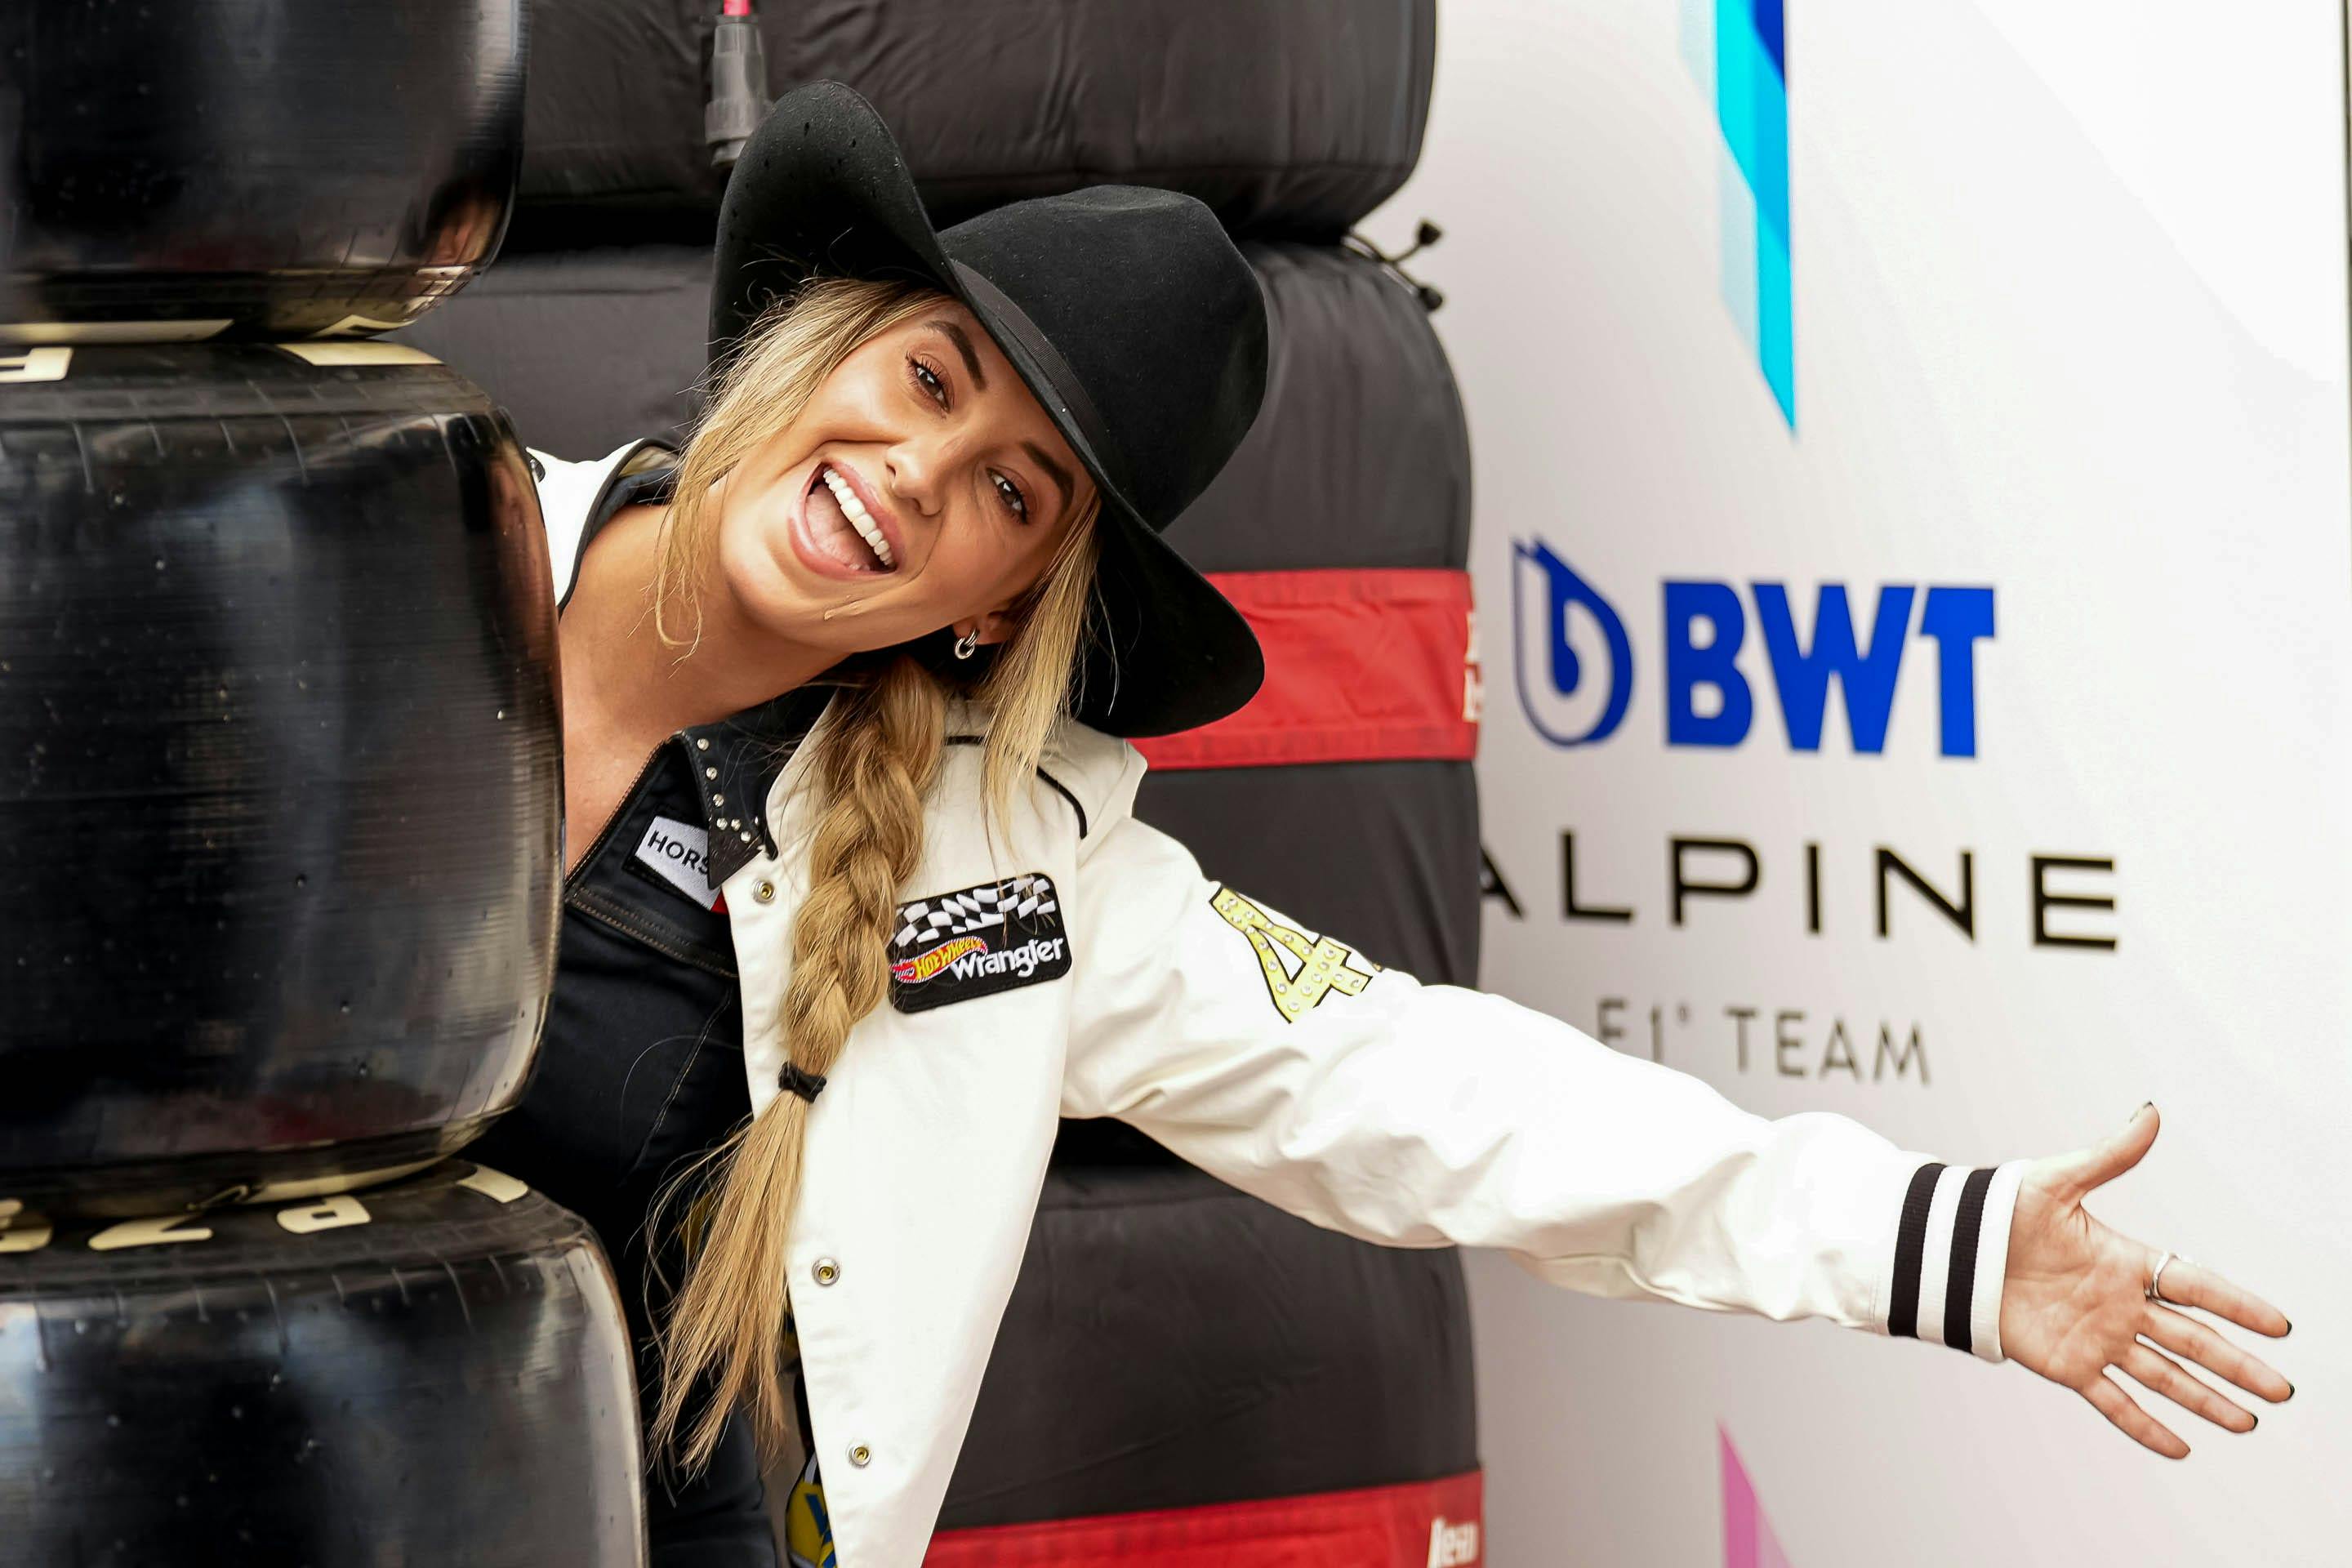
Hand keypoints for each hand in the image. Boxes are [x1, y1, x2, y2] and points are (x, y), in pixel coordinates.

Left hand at [1998, 1102, 2292, 1456]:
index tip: (2279, 1325)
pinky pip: (2114, 1402)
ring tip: (2247, 1422)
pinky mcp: (2069, 1366)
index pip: (2195, 1285)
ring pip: (2164, 1376)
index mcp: (2126, 1262)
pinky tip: (2181, 1447)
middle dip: (2238, 1366)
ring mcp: (2098, 1339)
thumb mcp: (2057, 1181)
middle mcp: (2121, 1305)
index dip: (2237, 1305)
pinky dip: (2145, 1426)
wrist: (1953, 1251)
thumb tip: (2150, 1113)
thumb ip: (2108, 1156)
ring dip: (2205, 1400)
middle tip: (2281, 1391)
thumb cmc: (2002, 1211)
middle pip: (2193, 1340)